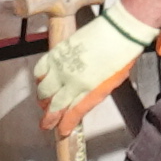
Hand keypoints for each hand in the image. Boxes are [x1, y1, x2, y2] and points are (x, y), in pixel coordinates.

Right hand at [39, 0, 153, 123]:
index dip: (65, 125)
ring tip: (46, 103)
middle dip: (48, 118)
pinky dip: (39, 79)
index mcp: (90, 89)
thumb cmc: (122, 54)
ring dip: (43, 100)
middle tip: (46, 123)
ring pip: (43, 90)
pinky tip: (43, 82)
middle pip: (54, 105)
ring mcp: (63, 65)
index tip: (62, 131)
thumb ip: (93, 95)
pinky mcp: (57, 52)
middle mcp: (73, 79)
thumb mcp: (112, 82)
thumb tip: (80, 105)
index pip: (72, 113)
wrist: (120, 29)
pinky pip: (40, 70)